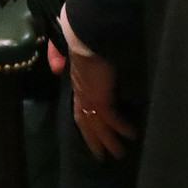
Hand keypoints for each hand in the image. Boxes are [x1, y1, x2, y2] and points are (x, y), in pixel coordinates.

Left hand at [58, 40, 136, 161]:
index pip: (78, 105)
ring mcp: (90, 96)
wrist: (84, 32)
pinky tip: (132, 135)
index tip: (90, 132)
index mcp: (76, 80)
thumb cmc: (79, 34)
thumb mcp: (65, 43)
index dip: (83, 120)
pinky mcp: (100, 98)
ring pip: (97, 126)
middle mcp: (81, 92)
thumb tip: (56, 68)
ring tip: (118, 154)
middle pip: (85, 121)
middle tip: (101, 156)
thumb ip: (57, 53)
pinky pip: (111, 119)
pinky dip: (121, 129)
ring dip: (107, 142)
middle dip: (92, 140)